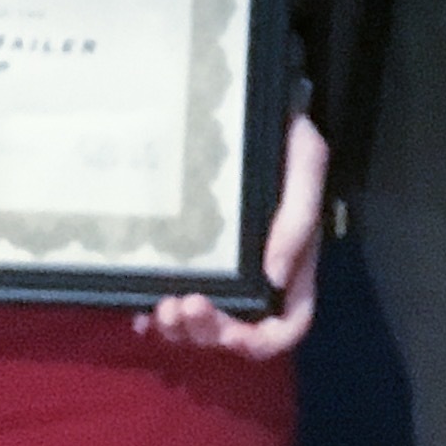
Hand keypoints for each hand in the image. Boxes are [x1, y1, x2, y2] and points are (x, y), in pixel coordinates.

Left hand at [141, 116, 327, 359]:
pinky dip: (157, 314)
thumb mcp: (305, 162)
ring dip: (180, 328)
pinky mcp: (193, 255)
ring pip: (203, 324)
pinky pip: (174, 298)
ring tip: (160, 309)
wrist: (257, 105)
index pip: (288, 324)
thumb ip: (298, 217)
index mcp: (293, 264)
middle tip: (180, 309)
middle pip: (239, 330)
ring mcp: (225, 268)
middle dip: (208, 331)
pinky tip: (140, 308)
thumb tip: (272, 277)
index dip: (261, 340)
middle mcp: (260, 275)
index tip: (231, 334)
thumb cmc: (286, 132)